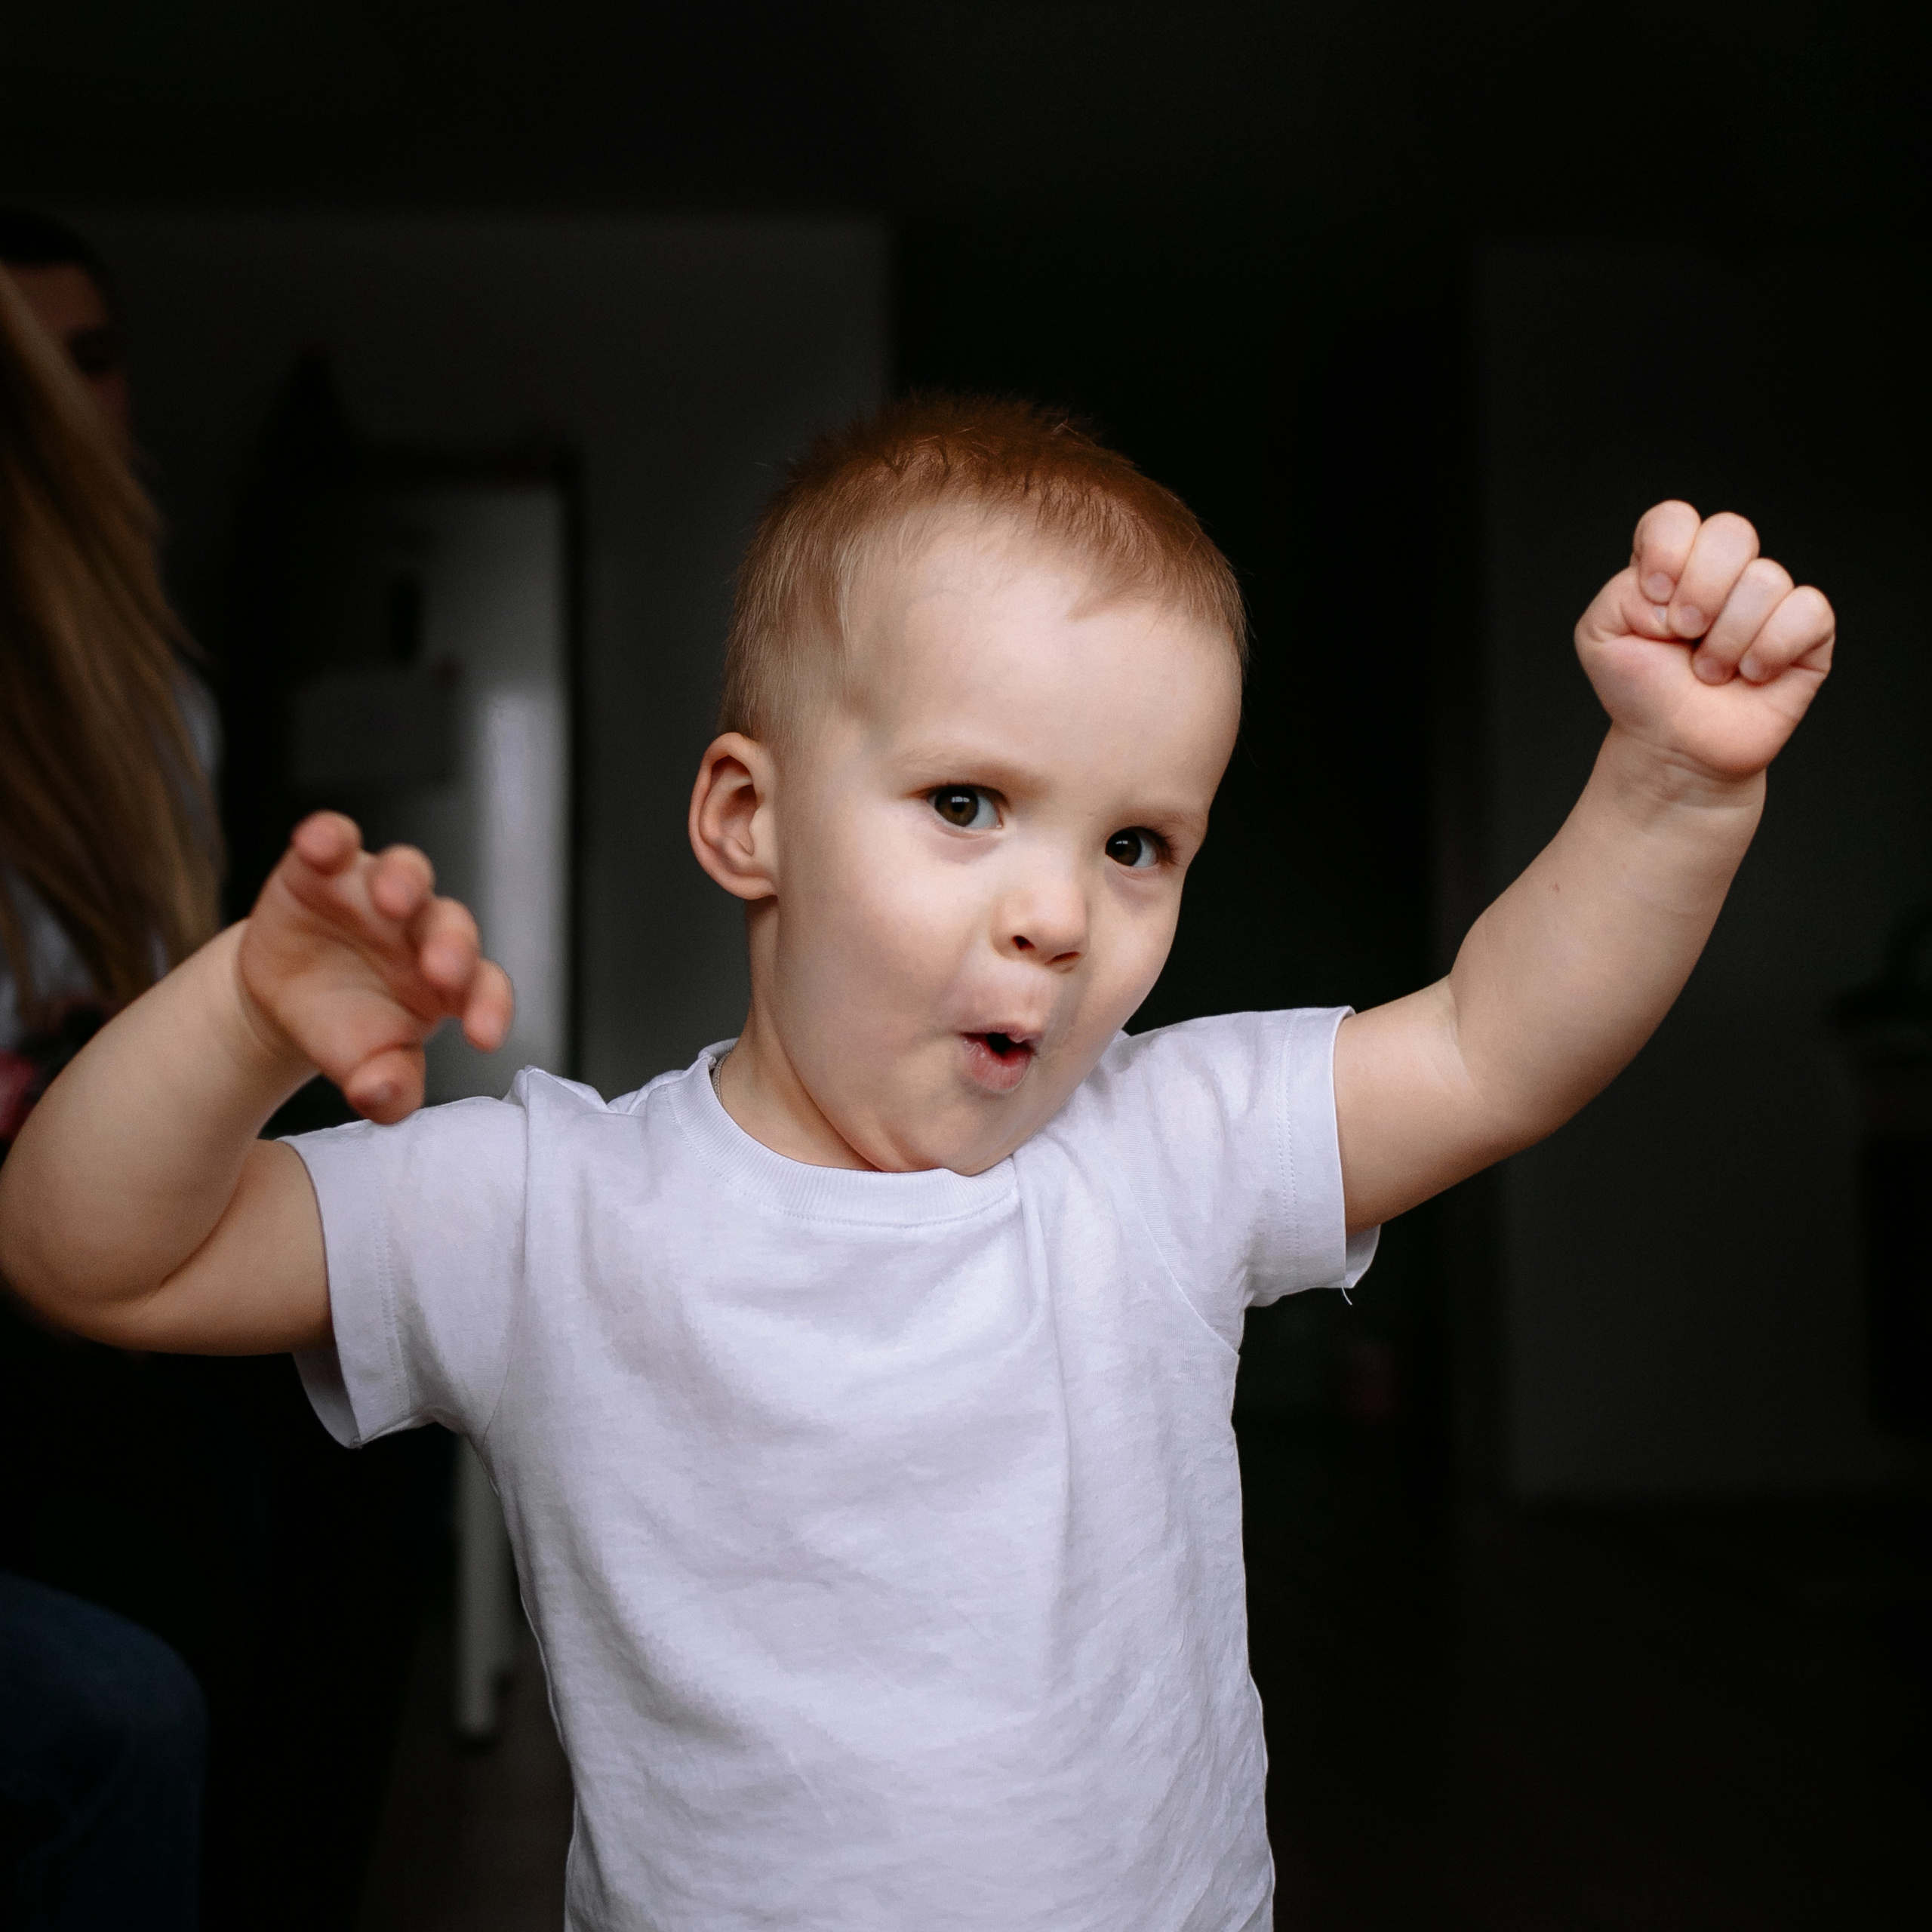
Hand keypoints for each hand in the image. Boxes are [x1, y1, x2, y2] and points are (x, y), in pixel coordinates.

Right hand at [236, 813, 512, 1123]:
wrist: (284, 998)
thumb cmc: (345, 1028)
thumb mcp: (365, 1066)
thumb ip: (387, 1089)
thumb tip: (380, 1094)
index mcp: (450, 983)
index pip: (486, 986)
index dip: (490, 1007)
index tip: (483, 1037)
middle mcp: (422, 929)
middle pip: (453, 923)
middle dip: (451, 943)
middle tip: (440, 970)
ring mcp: (376, 891)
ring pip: (408, 869)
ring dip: (403, 879)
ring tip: (391, 899)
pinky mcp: (326, 867)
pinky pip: (336, 840)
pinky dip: (329, 835)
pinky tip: (317, 845)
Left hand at [1575, 502, 1834, 783]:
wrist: (1672, 749)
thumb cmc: (1640, 692)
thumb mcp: (1600, 637)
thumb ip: (1619, 593)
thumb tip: (1673, 592)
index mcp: (1673, 564)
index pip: (1675, 518)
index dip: (1667, 551)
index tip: (1653, 597)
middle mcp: (1724, 574)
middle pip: (1732, 532)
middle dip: (1701, 590)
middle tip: (1683, 634)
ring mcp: (1768, 600)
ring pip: (1765, 579)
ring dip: (1726, 639)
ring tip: (1709, 671)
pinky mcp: (1807, 631)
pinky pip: (1807, 611)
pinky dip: (1770, 649)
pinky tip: (1750, 675)